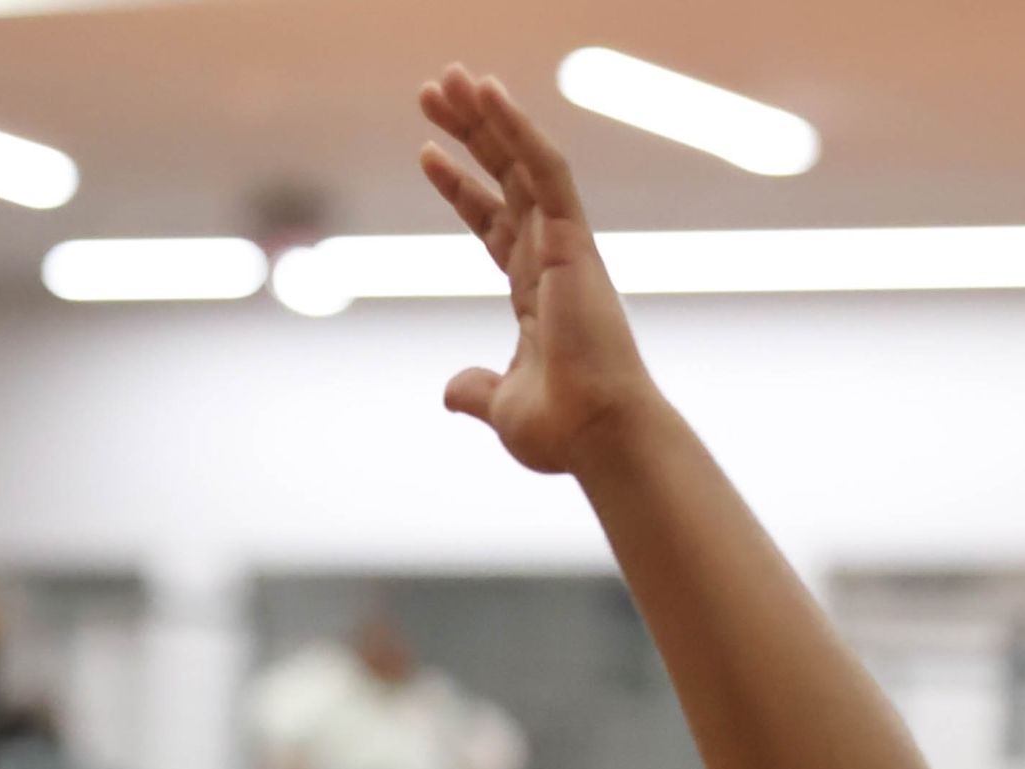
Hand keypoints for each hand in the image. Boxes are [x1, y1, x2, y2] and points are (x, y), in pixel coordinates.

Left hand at [416, 66, 663, 474]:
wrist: (598, 434)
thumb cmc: (563, 429)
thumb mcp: (501, 407)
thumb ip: (477, 390)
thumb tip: (452, 391)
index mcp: (536, 290)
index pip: (493, 222)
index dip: (461, 187)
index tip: (427, 154)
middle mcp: (552, 257)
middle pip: (504, 177)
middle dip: (470, 132)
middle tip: (433, 89)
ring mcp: (565, 244)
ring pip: (522, 161)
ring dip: (486, 117)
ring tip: (447, 77)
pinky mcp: (574, 240)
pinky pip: (545, 169)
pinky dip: (518, 130)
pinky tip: (487, 93)